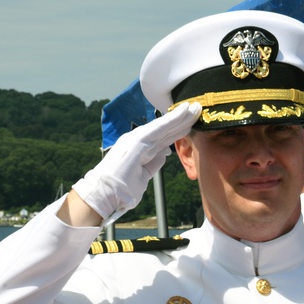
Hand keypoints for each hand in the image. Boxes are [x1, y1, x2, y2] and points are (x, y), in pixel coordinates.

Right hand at [71, 102, 200, 222]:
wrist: (104, 195)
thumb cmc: (121, 189)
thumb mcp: (143, 176)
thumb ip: (154, 163)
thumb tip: (165, 154)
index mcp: (141, 148)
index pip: (164, 137)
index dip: (179, 129)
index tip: (194, 122)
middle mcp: (139, 140)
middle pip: (166, 129)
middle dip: (183, 120)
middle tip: (199, 109)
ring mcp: (136, 139)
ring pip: (163, 126)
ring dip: (180, 116)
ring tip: (194, 108)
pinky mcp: (136, 142)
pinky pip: (157, 129)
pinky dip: (170, 120)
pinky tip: (182, 113)